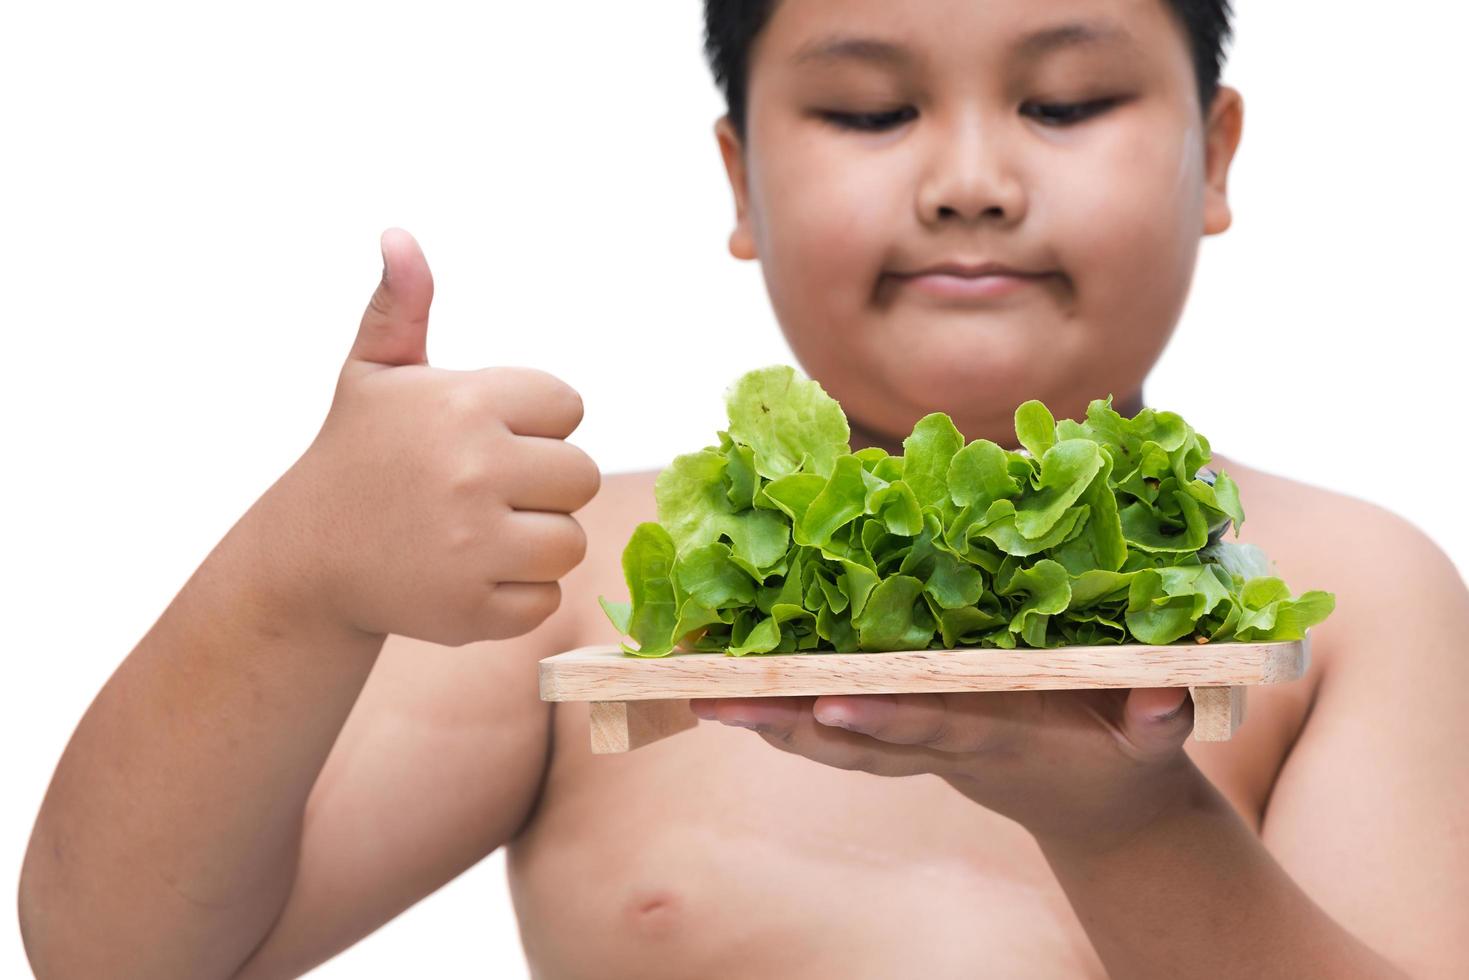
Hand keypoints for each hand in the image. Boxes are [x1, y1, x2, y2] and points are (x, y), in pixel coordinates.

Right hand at [268, 228, 600, 645]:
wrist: (306, 558)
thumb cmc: (356, 455)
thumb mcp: (372, 374)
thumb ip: (402, 306)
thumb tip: (399, 236)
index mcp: (463, 402)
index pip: (568, 407)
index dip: (535, 424)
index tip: (488, 437)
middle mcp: (473, 470)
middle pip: (581, 476)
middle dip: (543, 484)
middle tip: (486, 490)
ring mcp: (473, 546)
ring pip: (570, 542)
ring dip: (536, 542)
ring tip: (479, 533)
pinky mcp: (473, 610)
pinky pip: (545, 599)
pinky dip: (516, 595)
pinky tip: (469, 575)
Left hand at [690, 685, 1200, 850]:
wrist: (1092, 804)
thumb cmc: (1122, 757)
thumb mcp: (1152, 743)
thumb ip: (1159, 720)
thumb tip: (1168, 696)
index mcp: (995, 738)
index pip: (931, 728)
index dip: (883, 721)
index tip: (829, 706)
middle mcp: (941, 746)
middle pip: (854, 739)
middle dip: (789, 722)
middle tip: (719, 699)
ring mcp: (917, 747)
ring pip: (832, 741)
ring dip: (770, 721)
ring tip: (702, 696)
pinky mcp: (906, 738)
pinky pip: (835, 733)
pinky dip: (785, 716)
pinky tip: (734, 695)